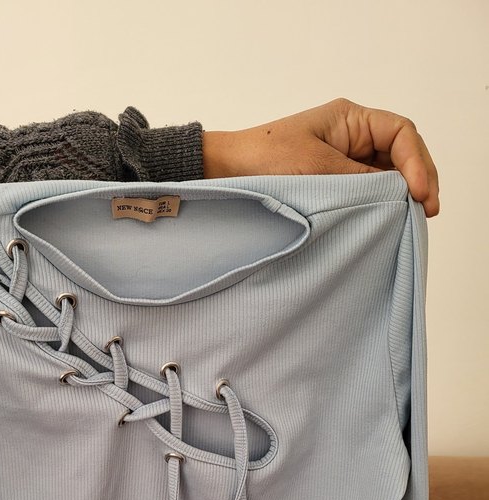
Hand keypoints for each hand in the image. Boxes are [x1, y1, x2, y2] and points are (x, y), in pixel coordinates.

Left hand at [203, 98, 439, 217]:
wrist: (227, 172)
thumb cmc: (264, 160)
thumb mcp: (317, 168)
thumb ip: (359, 181)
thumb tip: (395, 196)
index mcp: (351, 120)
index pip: (400, 134)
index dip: (416, 162)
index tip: (417, 192)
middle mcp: (352, 137)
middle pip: (401, 155)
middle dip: (417, 181)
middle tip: (427, 212)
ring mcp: (344, 161)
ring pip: (387, 176)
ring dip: (401, 196)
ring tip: (411, 221)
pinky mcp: (333, 184)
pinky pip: (366, 192)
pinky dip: (379, 206)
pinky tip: (386, 223)